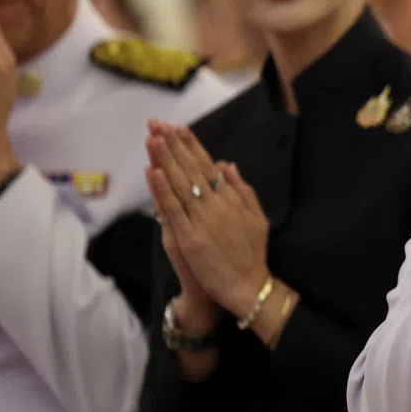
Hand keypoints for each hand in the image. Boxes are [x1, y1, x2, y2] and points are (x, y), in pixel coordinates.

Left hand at [145, 121, 269, 318]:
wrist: (248, 287)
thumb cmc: (252, 253)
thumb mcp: (257, 217)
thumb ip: (242, 189)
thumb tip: (227, 164)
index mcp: (231, 198)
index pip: (207, 166)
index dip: (192, 146)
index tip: (178, 128)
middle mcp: (216, 205)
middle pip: (191, 169)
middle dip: (174, 145)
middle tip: (158, 124)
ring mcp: (202, 221)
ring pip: (180, 184)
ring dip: (166, 160)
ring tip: (154, 138)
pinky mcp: (189, 238)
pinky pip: (173, 210)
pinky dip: (162, 191)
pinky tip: (153, 172)